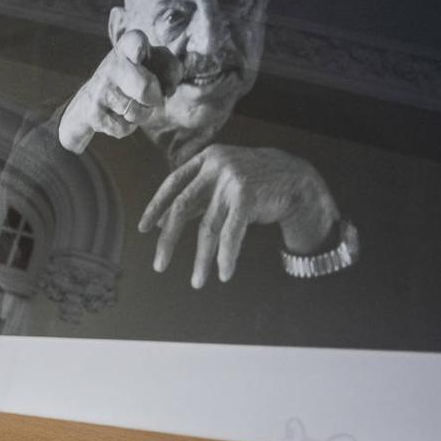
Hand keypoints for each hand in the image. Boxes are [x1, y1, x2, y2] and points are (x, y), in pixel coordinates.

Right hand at [58, 30, 173, 152]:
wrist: (92, 99)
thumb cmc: (134, 77)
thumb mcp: (154, 64)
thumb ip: (171, 69)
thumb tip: (168, 90)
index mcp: (129, 47)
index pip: (134, 42)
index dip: (138, 48)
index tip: (138, 55)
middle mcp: (112, 64)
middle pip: (145, 88)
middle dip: (155, 98)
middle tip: (149, 97)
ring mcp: (100, 89)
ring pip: (137, 113)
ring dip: (142, 114)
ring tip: (132, 104)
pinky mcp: (93, 112)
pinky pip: (124, 128)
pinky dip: (127, 126)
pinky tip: (117, 114)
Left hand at [138, 144, 338, 287]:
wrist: (297, 179)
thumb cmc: (254, 183)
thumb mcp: (222, 181)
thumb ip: (196, 196)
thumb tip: (160, 222)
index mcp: (205, 159)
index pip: (172, 184)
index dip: (156, 207)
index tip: (143, 228)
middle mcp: (215, 166)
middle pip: (182, 207)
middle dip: (168, 239)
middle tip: (159, 265)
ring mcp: (231, 180)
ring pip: (208, 227)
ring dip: (201, 258)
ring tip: (197, 281)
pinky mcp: (248, 196)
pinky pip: (231, 233)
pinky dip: (226, 256)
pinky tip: (223, 273)